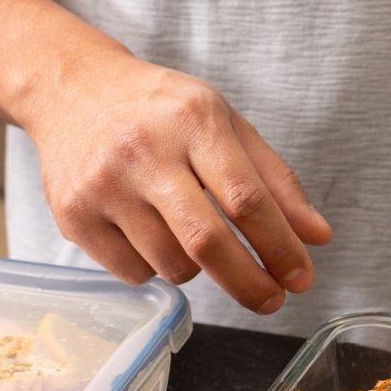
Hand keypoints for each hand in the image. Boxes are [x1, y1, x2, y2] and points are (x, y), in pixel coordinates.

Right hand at [20, 52, 332, 312]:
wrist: (73, 90)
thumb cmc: (161, 110)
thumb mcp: (225, 124)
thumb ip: (276, 180)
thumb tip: (316, 236)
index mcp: (193, 121)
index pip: (245, 198)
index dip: (280, 247)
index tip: (302, 279)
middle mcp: (144, 152)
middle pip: (206, 241)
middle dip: (249, 283)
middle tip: (272, 301)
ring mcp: (103, 186)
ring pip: (171, 264)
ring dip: (198, 269)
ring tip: (191, 235)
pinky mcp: (73, 216)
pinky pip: (134, 272)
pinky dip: (155, 267)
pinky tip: (149, 232)